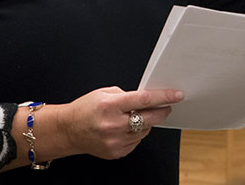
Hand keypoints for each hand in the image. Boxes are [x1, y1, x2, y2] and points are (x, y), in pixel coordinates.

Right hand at [59, 86, 182, 159]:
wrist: (69, 129)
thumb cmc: (85, 109)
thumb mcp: (103, 93)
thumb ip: (126, 94)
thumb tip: (145, 98)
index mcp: (110, 105)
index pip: (143, 99)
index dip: (163, 97)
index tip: (176, 95)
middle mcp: (114, 124)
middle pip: (149, 118)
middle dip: (162, 111)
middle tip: (166, 106)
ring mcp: (115, 140)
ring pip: (144, 131)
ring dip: (146, 122)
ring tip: (134, 117)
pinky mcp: (116, 152)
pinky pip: (136, 142)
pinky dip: (136, 134)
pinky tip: (126, 128)